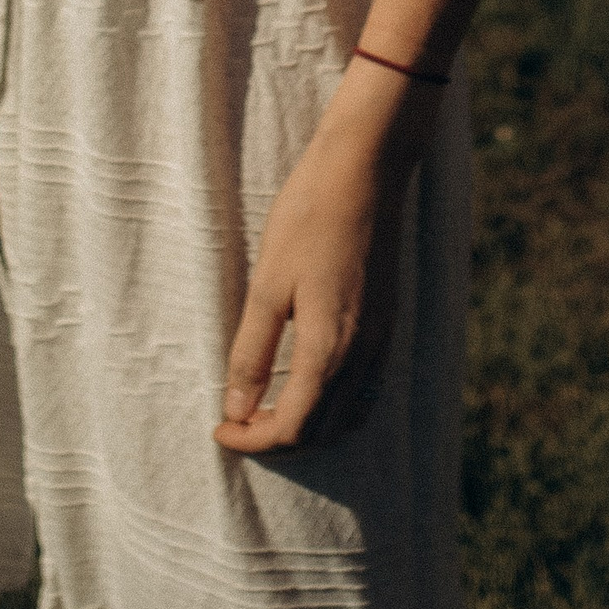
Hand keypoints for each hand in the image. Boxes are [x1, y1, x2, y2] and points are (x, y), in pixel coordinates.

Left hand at [215, 65, 431, 455]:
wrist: (367, 168)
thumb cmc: (309, 217)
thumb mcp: (268, 283)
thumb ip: (253, 352)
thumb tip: (236, 408)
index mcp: (331, 349)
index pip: (293, 427)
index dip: (252, 440)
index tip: (219, 429)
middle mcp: (364, 355)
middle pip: (323, 431)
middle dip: (278, 439)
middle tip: (238, 421)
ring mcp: (383, 340)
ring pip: (349, 416)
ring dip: (310, 426)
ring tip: (268, 408)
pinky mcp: (388, 322)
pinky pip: (366, 390)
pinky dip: (336, 405)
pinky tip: (310, 384)